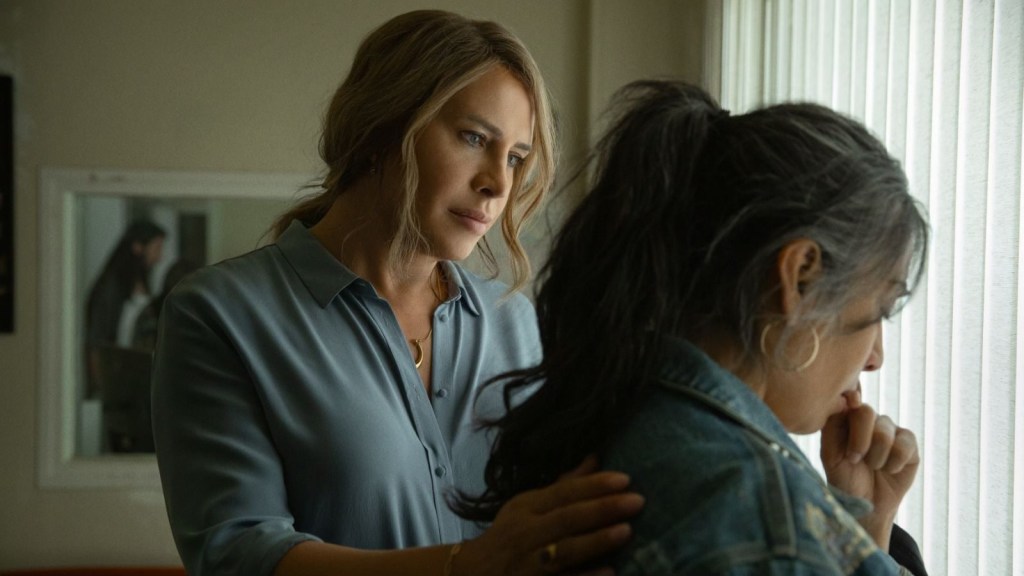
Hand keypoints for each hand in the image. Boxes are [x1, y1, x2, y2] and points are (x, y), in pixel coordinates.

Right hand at [456, 456, 643, 574]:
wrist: (474, 573)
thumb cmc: (510, 535)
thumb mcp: (529, 506)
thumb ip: (564, 485)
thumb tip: (596, 457)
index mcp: (527, 508)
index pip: (563, 493)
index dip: (593, 485)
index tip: (625, 479)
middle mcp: (527, 533)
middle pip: (567, 519)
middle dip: (602, 508)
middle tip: (637, 500)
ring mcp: (530, 563)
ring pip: (564, 551)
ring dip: (595, 541)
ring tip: (626, 531)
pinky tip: (609, 572)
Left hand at [820, 387, 918, 549]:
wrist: (867, 506)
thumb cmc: (844, 478)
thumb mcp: (831, 455)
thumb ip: (833, 427)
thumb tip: (847, 400)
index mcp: (846, 419)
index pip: (847, 402)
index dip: (851, 403)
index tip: (851, 405)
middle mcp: (868, 420)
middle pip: (866, 412)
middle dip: (859, 440)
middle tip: (855, 459)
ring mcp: (889, 429)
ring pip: (885, 431)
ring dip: (876, 456)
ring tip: (872, 467)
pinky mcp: (909, 443)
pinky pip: (904, 444)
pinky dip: (894, 461)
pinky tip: (889, 470)